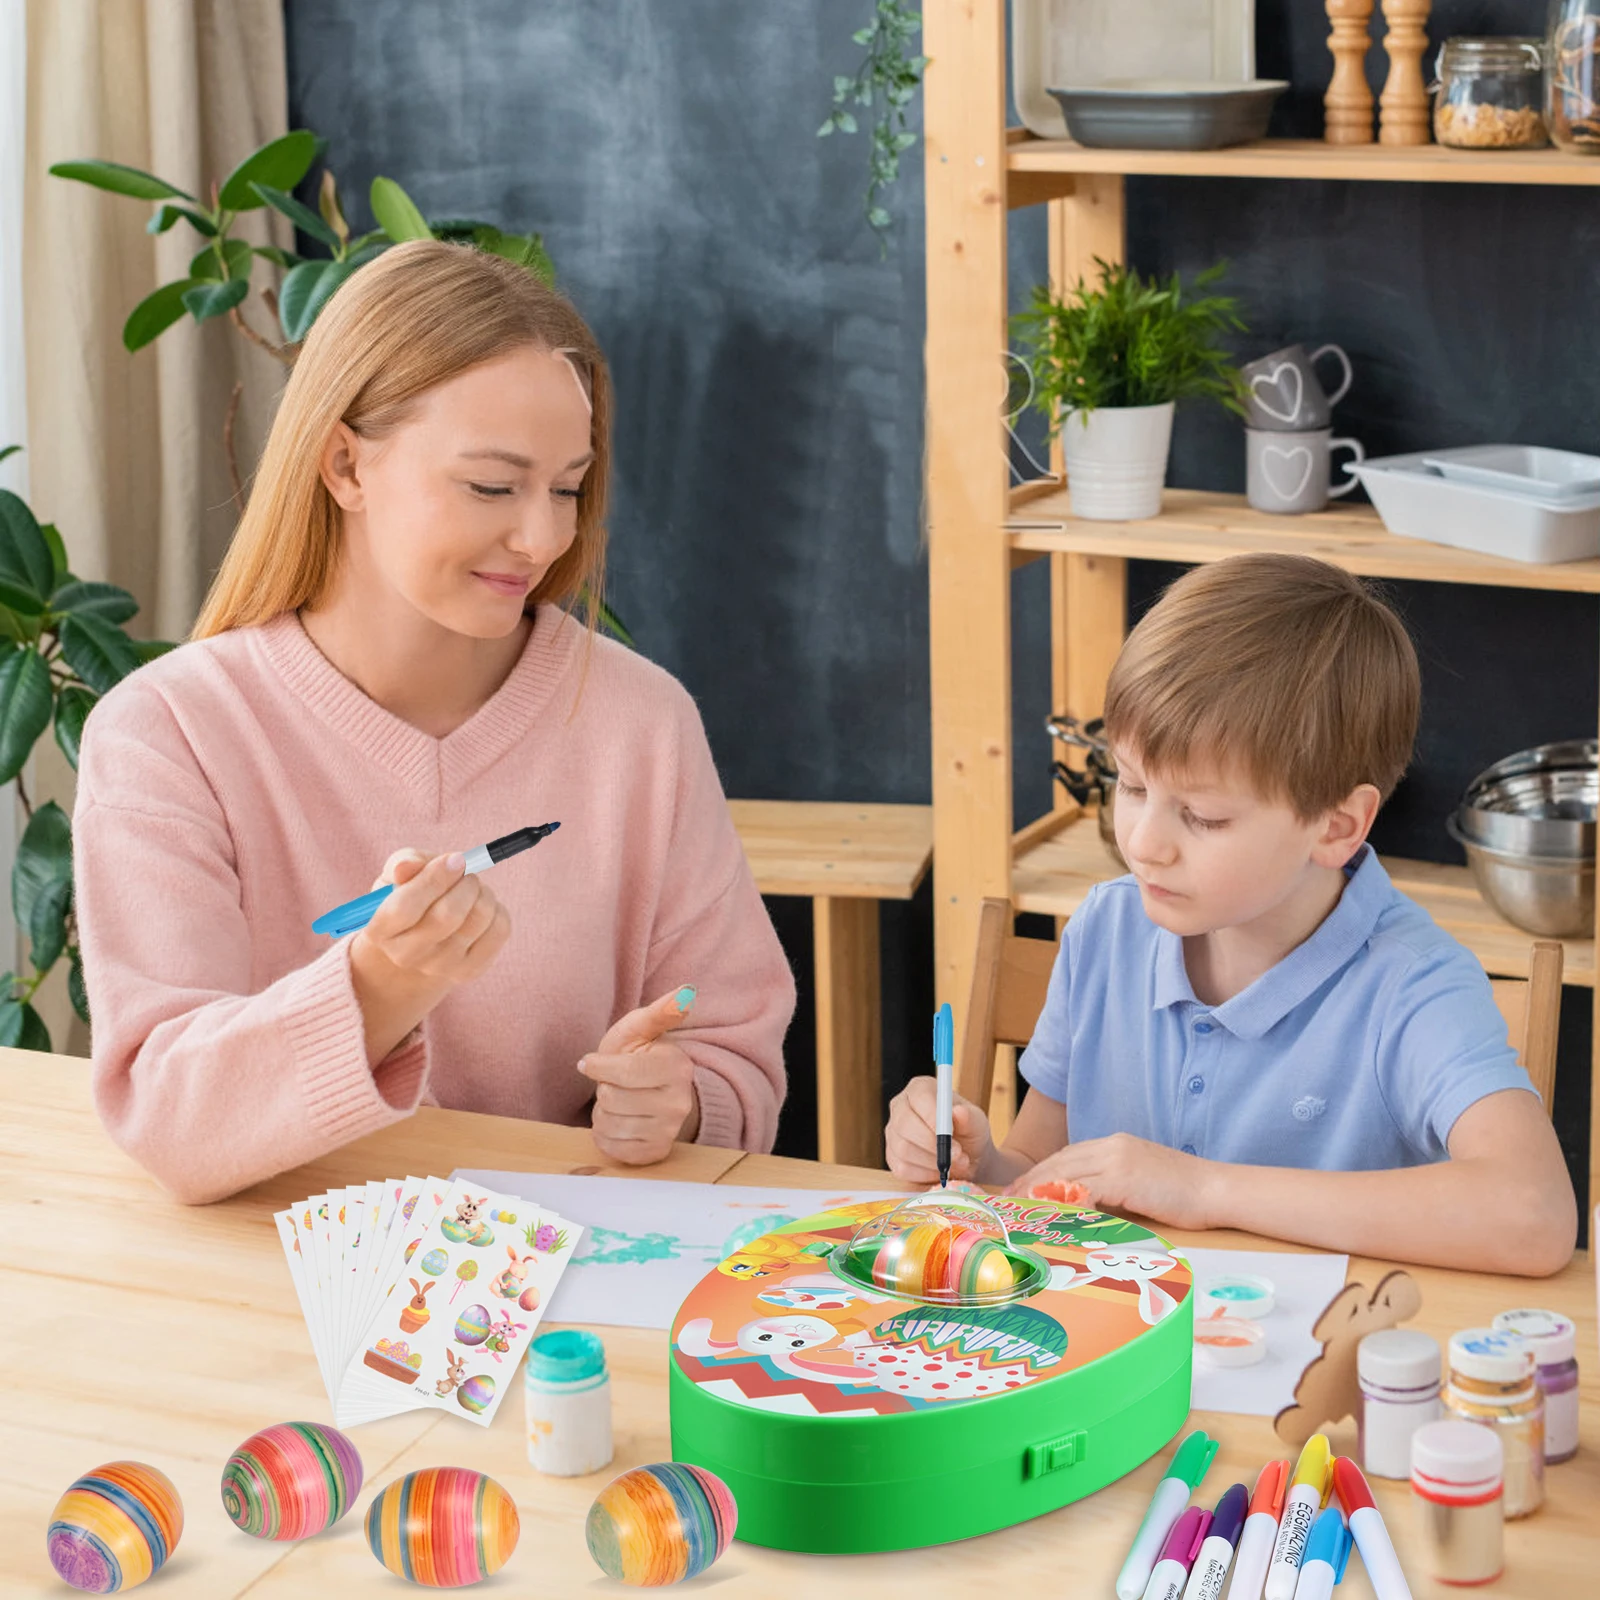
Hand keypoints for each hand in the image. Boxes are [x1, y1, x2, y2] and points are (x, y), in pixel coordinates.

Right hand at [348, 848, 510, 1062]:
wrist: (423, 940)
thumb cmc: (410, 895)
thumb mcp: (398, 876)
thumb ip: (403, 865)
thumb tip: (407, 866)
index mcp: (380, 930)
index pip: (405, 908)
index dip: (434, 878)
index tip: (454, 859)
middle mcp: (406, 955)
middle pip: (447, 915)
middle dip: (466, 882)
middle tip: (466, 871)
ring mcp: (440, 967)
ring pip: (479, 918)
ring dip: (483, 892)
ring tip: (472, 888)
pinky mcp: (471, 970)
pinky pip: (500, 929)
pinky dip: (497, 908)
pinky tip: (481, 908)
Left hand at [581, 986, 699, 1165]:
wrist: (654, 1092)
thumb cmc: (640, 1055)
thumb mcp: (642, 1029)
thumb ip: (661, 1011)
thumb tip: (687, 991)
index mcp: (677, 1067)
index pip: (624, 1072)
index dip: (599, 1066)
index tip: (593, 1062)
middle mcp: (679, 1103)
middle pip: (611, 1099)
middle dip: (603, 1089)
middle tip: (617, 1084)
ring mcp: (669, 1131)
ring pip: (608, 1125)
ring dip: (602, 1112)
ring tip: (618, 1101)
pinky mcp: (655, 1153)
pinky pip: (611, 1147)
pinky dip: (604, 1135)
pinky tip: (618, 1121)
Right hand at [884, 1075, 993, 1184]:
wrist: (965, 1157)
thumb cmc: (969, 1133)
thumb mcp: (977, 1123)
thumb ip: (970, 1117)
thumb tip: (959, 1112)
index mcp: (921, 1088)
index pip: (919, 1097)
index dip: (933, 1117)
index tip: (950, 1135)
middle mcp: (901, 1106)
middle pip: (905, 1123)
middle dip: (933, 1144)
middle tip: (957, 1155)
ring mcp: (893, 1132)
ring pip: (904, 1149)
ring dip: (933, 1161)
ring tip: (954, 1163)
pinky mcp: (891, 1156)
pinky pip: (902, 1168)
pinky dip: (925, 1174)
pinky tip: (938, 1169)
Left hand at [1005, 1133, 1218, 1229]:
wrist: (1217, 1189)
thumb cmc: (1185, 1194)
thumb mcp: (1141, 1183)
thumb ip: (1113, 1187)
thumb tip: (1086, 1207)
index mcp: (1115, 1145)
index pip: (1068, 1156)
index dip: (1042, 1173)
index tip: (1022, 1189)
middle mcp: (1112, 1146)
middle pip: (1060, 1161)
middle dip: (1032, 1180)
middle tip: (1011, 1199)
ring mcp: (1118, 1159)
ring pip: (1066, 1173)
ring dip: (1041, 1191)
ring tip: (1023, 1208)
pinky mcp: (1125, 1177)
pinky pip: (1085, 1190)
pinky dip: (1065, 1202)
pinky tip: (1053, 1215)